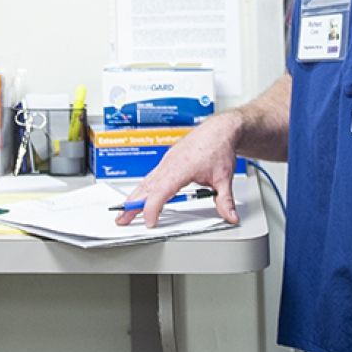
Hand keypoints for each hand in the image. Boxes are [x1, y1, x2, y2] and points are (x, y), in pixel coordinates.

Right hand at [115, 111, 241, 228]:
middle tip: (121, 219)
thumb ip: (225, 200)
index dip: (152, 208)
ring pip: (146, 181)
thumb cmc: (219, 147)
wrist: (220, 129)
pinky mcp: (168, 160)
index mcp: (181, 168)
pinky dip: (143, 187)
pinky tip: (140, 194)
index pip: (161, 191)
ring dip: (134, 196)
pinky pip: (151, 175)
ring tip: (125, 210)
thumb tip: (230, 217)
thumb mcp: (224, 178)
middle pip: (147, 187)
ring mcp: (167, 161)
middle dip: (132, 204)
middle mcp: (170, 164)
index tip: (150, 222)